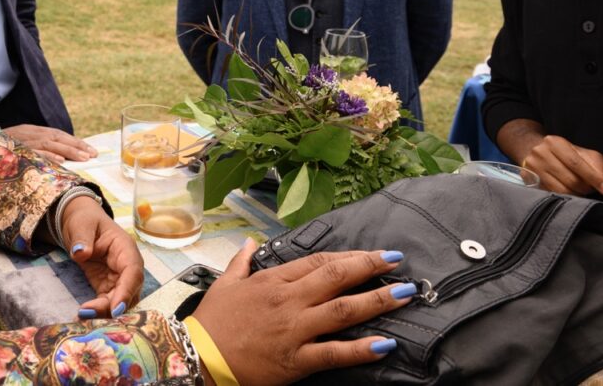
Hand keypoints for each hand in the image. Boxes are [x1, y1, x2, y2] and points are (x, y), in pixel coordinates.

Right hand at [4, 124, 97, 162]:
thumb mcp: (18, 145)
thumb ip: (35, 149)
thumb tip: (58, 160)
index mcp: (31, 131)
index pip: (57, 135)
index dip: (74, 142)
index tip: (90, 151)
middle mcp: (28, 133)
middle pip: (57, 137)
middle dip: (76, 146)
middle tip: (93, 154)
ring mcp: (21, 141)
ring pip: (49, 143)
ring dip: (68, 150)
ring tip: (83, 158)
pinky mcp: (14, 149)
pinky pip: (33, 152)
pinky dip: (47, 154)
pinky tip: (60, 160)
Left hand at [60, 196, 143, 317]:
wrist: (80, 225)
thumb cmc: (85, 221)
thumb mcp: (81, 224)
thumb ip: (81, 238)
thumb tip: (81, 253)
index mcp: (125, 248)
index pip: (133, 272)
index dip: (127, 291)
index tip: (116, 309)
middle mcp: (127, 266)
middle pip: (129, 291)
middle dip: (113, 307)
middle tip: (89, 315)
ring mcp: (119, 278)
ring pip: (121, 301)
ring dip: (105, 312)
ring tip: (83, 316)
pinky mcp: (108, 287)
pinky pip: (108, 303)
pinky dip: (98, 311)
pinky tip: (83, 314)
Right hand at [192, 240, 411, 385]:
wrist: (198, 357)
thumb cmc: (212, 322)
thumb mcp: (224, 284)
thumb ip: (241, 262)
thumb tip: (250, 242)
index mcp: (273, 281)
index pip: (318, 261)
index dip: (349, 256)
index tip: (373, 253)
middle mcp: (288, 301)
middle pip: (336, 278)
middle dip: (370, 268)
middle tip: (397, 262)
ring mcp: (294, 329)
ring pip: (343, 310)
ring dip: (377, 300)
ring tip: (404, 294)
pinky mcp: (296, 359)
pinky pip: (335, 353)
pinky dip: (362, 349)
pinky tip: (385, 343)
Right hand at [521, 134, 602, 197]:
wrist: (534, 150)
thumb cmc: (563, 153)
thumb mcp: (581, 153)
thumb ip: (597, 165)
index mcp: (555, 143)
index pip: (577, 164)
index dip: (594, 178)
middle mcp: (540, 153)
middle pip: (570, 179)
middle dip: (586, 188)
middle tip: (591, 189)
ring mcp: (532, 167)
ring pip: (561, 190)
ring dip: (576, 194)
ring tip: (579, 190)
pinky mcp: (528, 179)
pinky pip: (552, 194)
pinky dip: (564, 196)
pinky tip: (567, 191)